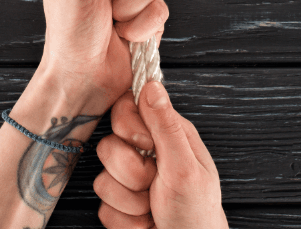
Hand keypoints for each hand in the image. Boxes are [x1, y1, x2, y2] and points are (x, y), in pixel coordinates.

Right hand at [93, 83, 226, 228]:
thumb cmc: (198, 213)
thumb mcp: (185, 167)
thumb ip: (165, 126)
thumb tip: (152, 84)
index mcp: (166, 135)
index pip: (126, 108)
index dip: (128, 127)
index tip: (144, 145)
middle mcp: (145, 154)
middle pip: (109, 146)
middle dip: (131, 173)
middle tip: (155, 184)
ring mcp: (129, 181)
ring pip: (103, 180)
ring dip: (131, 202)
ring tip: (153, 209)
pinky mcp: (118, 205)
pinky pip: (103, 207)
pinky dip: (127, 221)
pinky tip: (146, 223)